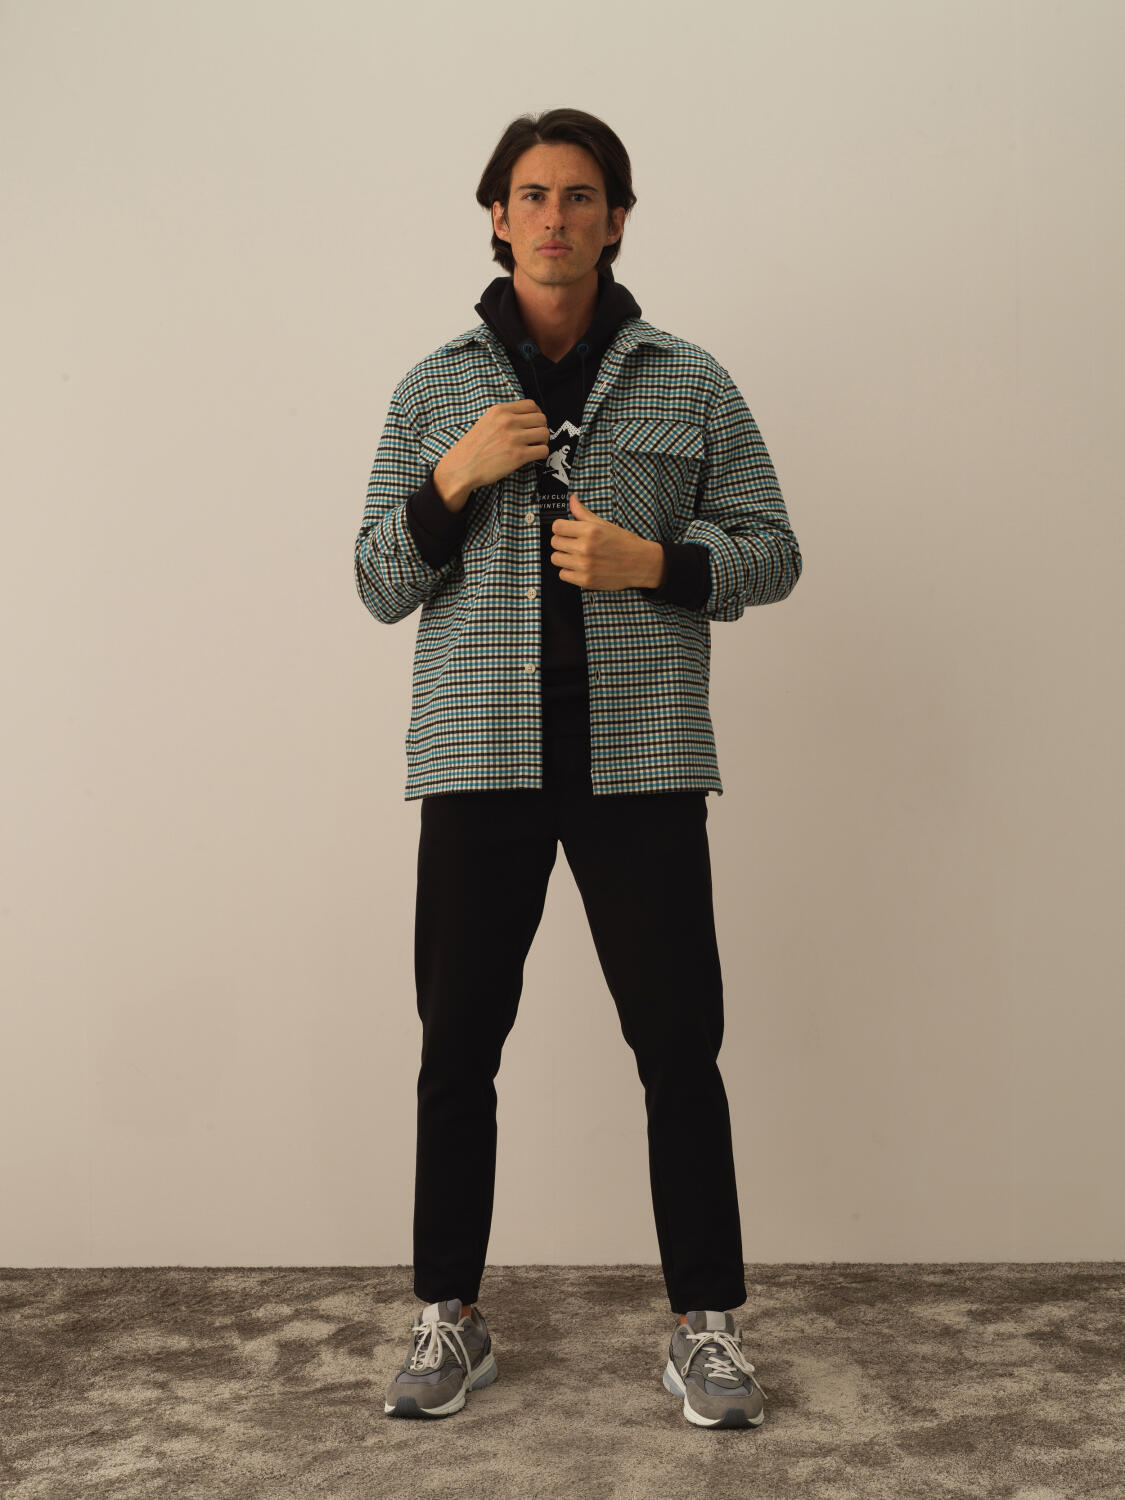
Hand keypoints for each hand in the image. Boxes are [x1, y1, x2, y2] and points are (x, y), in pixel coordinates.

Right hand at [438, 399, 549, 503]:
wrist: (462, 467)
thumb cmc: (472, 448)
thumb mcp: (485, 422)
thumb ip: (504, 417)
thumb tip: (525, 418)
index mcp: (500, 411)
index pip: (531, 405)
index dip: (536, 414)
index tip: (533, 423)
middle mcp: (508, 421)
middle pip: (541, 418)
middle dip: (541, 428)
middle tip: (535, 438)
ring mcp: (514, 438)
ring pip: (544, 433)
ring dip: (543, 441)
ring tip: (535, 447)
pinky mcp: (518, 455)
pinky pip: (543, 450)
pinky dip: (542, 454)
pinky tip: (534, 456)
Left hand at [550, 495, 665, 589]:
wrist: (641, 564)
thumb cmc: (624, 543)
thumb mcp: (604, 524)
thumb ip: (583, 513)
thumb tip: (572, 499)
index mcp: (590, 530)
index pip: (557, 527)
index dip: (561, 528)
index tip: (566, 531)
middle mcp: (585, 547)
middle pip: (554, 542)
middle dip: (562, 541)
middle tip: (574, 543)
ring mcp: (585, 565)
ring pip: (556, 559)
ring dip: (564, 557)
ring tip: (577, 556)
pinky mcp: (585, 580)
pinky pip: (563, 574)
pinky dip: (569, 571)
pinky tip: (580, 567)